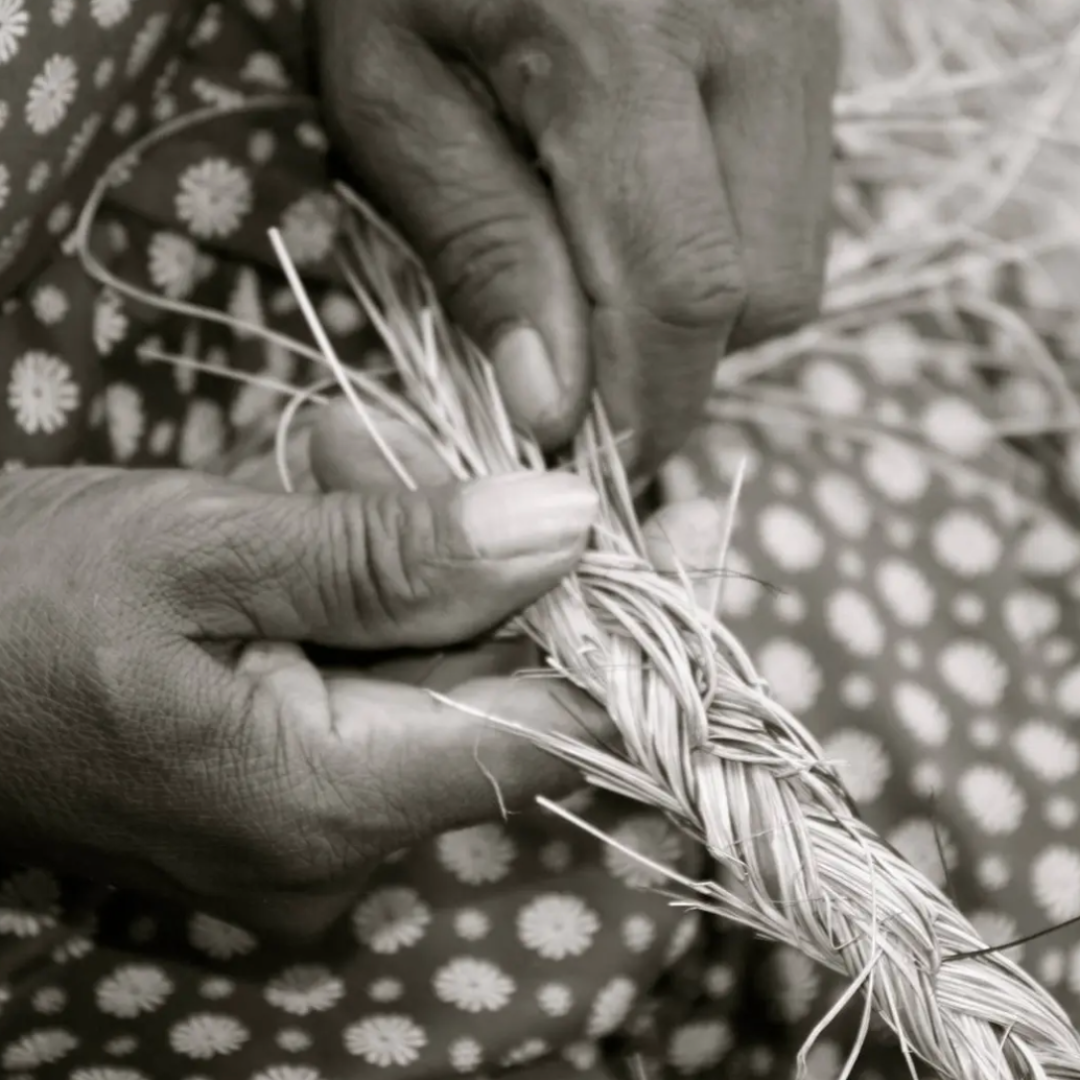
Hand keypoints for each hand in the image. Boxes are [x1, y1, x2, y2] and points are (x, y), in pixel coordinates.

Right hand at [0, 446, 602, 937]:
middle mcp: (337, 847)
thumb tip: (564, 530)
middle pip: (495, 693)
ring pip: (436, 677)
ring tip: (334, 462)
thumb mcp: (207, 550)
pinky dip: (369, 595)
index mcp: (327, 802)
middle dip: (482, 556)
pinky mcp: (286, 795)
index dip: (625, 629)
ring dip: (410, 559)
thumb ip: (393, 555)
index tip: (673, 532)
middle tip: (424, 449)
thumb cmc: (13, 606)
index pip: (553, 731)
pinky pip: (378, 686)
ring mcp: (310, 831)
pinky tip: (318, 511)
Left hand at [314, 0, 837, 472]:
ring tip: (600, 276)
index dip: (641, 407)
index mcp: (623, 42)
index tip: (577, 458)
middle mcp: (751, 32)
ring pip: (793, 261)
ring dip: (702, 316)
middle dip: (675, 366)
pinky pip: (793, 207)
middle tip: (578, 363)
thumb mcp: (390, 95)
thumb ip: (480, 248)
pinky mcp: (812, 39)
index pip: (683, 291)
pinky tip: (644, 216)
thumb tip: (551, 404)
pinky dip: (722, 252)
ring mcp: (801, 30)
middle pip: (766, 294)